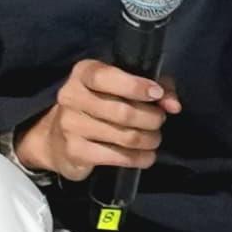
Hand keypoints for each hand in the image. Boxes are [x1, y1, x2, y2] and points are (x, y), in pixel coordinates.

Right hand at [16, 59, 179, 182]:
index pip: (106, 77)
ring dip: (150, 139)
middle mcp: (71, 97)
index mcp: (83, 73)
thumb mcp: (128, 86)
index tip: (157, 94)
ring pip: (125, 136)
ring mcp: (70, 126)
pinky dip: (140, 158)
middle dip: (152, 118)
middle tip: (159, 121)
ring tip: (153, 138)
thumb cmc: (103, 104)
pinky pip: (118, 157)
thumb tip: (174, 105)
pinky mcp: (74, 152)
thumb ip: (157, 88)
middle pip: (123, 112)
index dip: (135, 86)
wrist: (57, 139)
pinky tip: (146, 155)